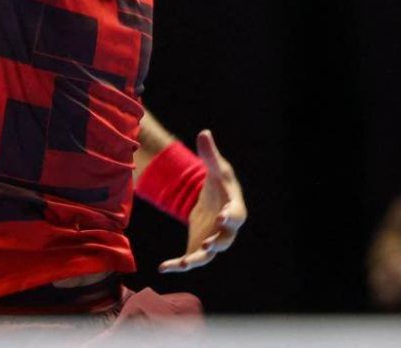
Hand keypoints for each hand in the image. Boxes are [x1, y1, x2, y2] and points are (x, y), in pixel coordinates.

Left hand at [159, 130, 246, 272]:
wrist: (212, 201)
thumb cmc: (219, 184)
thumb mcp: (215, 167)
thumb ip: (210, 154)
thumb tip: (204, 133)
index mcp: (234, 208)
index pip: (237, 215)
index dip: (231, 217)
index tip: (222, 216)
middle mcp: (226, 229)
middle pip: (225, 240)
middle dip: (217, 242)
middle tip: (207, 243)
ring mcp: (213, 241)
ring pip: (208, 256)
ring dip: (197, 259)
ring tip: (183, 263)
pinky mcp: (198, 249)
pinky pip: (189, 260)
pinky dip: (177, 265)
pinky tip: (163, 267)